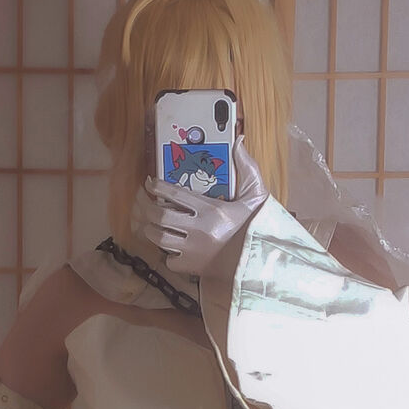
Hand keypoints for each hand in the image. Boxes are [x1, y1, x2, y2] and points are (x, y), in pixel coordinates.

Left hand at [135, 139, 268, 277]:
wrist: (261, 261)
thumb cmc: (256, 228)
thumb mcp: (256, 196)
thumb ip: (247, 167)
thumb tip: (239, 141)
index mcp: (212, 210)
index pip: (175, 193)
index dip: (158, 186)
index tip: (150, 183)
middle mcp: (199, 230)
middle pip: (161, 216)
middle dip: (149, 209)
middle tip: (147, 204)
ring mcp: (194, 250)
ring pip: (160, 238)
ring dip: (152, 231)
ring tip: (152, 225)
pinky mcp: (193, 268)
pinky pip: (170, 261)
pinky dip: (167, 256)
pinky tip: (171, 249)